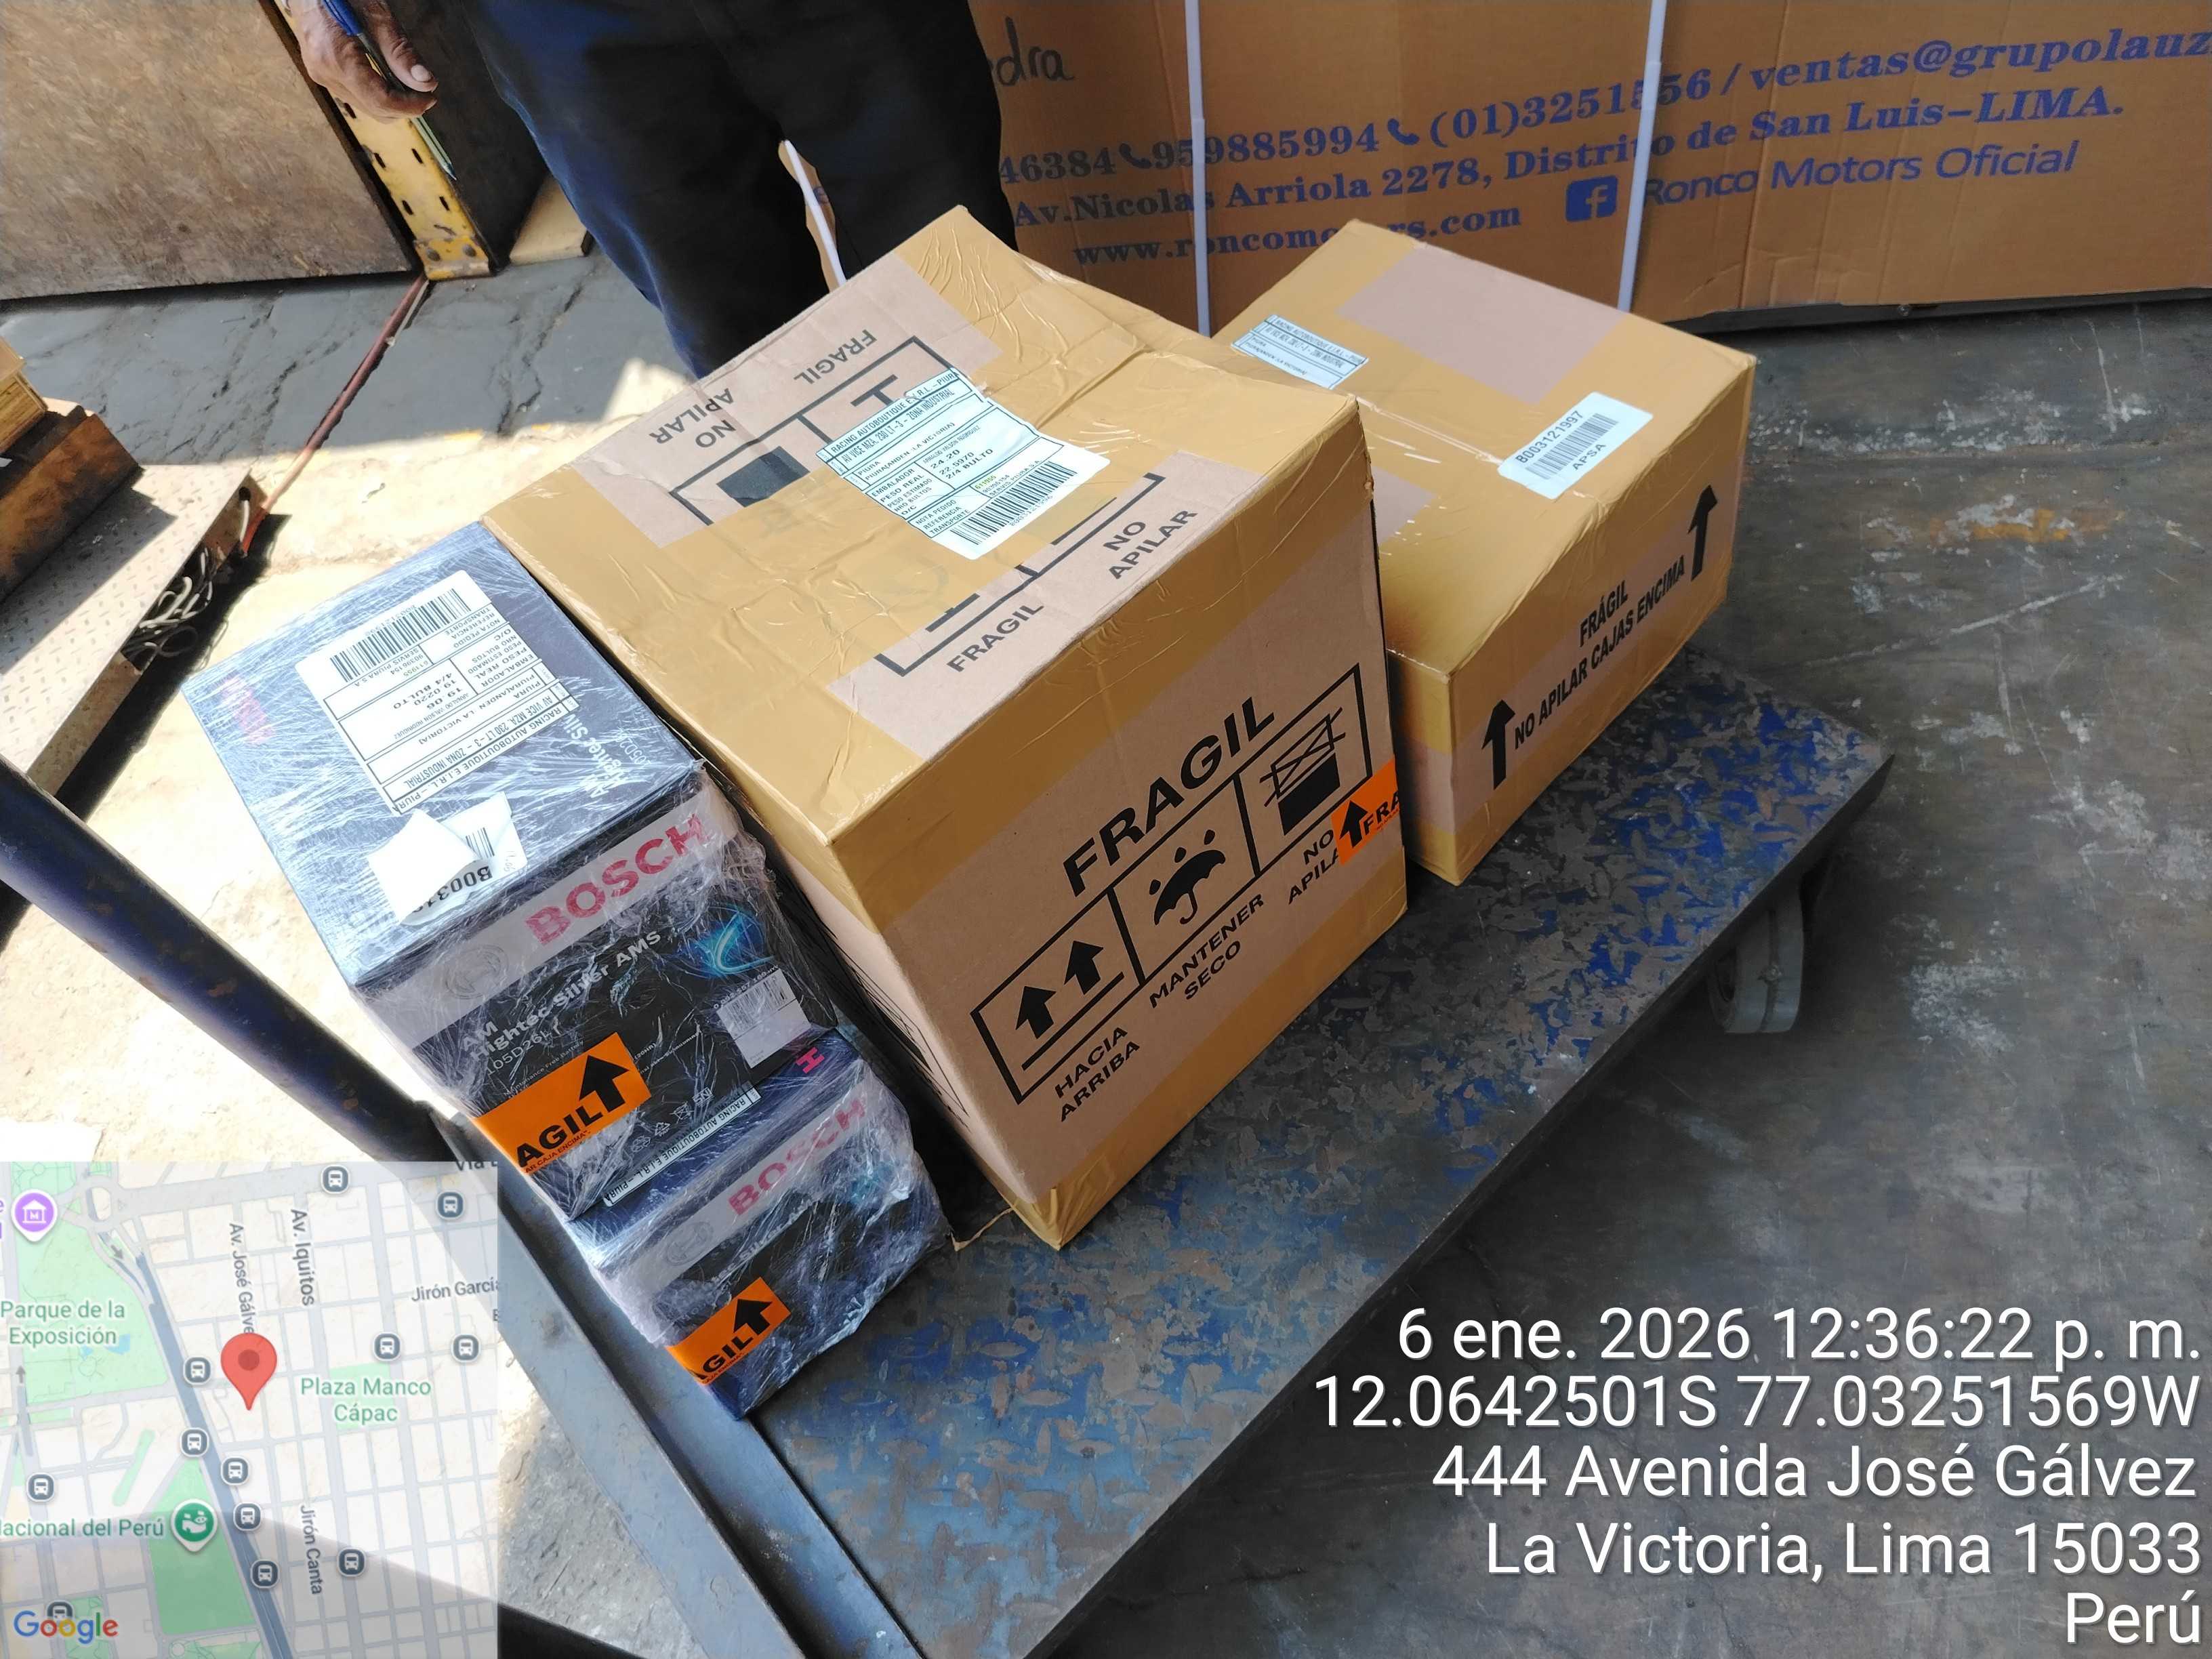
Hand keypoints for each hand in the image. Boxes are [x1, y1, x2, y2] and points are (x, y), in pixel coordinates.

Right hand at [287, 0, 437, 121]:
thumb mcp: (376, 15)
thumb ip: (400, 51)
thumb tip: (426, 82)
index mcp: (335, 57)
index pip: (379, 100)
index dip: (409, 106)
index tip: (430, 98)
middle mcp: (324, 73)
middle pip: (374, 109)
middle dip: (404, 107)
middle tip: (425, 94)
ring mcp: (321, 75)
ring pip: (366, 107)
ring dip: (392, 103)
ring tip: (411, 87)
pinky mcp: (323, 74)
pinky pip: (356, 96)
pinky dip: (377, 95)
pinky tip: (390, 80)